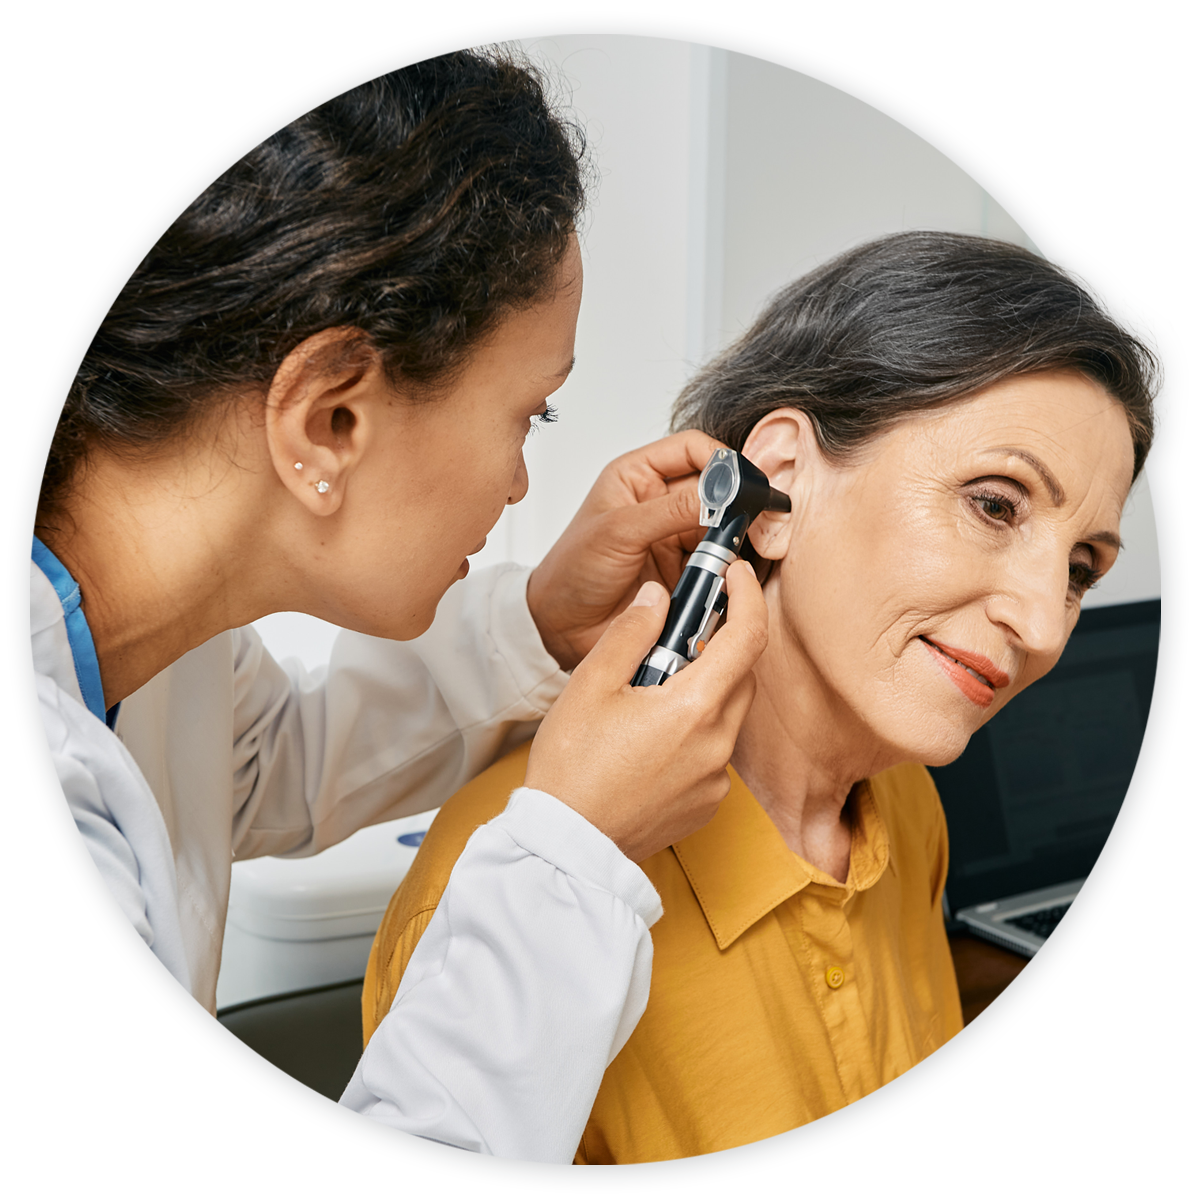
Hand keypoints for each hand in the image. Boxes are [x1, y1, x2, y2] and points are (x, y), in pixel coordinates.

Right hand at [524, 559, 767, 862]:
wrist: (566, 845)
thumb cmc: (571, 767)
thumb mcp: (591, 685)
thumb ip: (632, 633)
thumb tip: (659, 598)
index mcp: (694, 708)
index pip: (748, 637)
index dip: (748, 597)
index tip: (736, 575)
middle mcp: (717, 744)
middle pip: (740, 675)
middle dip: (717, 645)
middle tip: (675, 635)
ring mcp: (715, 779)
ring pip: (726, 714)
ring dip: (703, 691)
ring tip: (649, 693)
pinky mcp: (706, 803)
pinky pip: (713, 752)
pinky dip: (694, 732)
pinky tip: (651, 738)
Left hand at [527, 430, 725, 671]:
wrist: (562, 628)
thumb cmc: (571, 572)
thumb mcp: (618, 532)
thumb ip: (671, 510)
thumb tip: (719, 494)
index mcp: (638, 476)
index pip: (692, 449)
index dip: (720, 458)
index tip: (740, 481)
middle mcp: (660, 502)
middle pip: (716, 488)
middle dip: (733, 502)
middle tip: (747, 519)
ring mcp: (675, 537)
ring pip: (722, 527)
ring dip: (730, 539)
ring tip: (727, 554)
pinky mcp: (685, 571)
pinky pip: (718, 562)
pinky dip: (726, 568)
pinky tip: (722, 575)